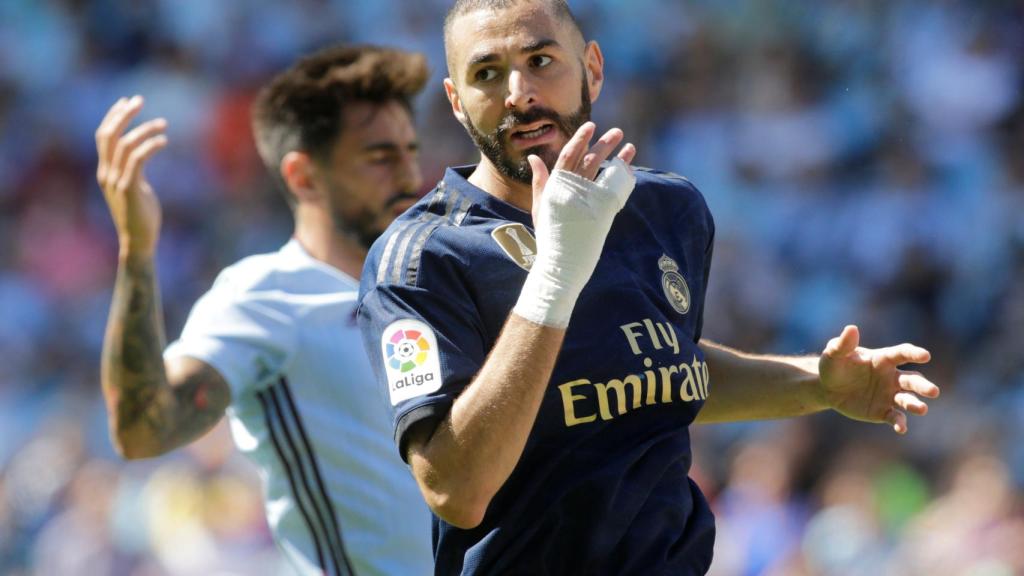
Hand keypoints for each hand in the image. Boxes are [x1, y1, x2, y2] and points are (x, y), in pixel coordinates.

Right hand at [95, 96, 168, 258]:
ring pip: (124, 144)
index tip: (127, 102)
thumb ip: (134, 170)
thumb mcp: (134, 187)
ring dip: (144, 129)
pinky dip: (150, 146)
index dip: (113, 117)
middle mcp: (106, 173)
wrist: (138, 241)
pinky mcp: (129, 188)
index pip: (103, 136)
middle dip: (123, 114)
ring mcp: (116, 180)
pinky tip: (163, 141)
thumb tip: (143, 154)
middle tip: (139, 100)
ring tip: (163, 123)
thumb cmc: (140, 215)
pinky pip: (138, 160)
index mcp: (105, 171)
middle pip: (108, 134)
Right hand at [512, 122, 637, 327]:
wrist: (560, 262)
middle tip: (617, 132)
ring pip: (603, 171)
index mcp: (554, 186)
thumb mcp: (539, 206)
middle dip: (604, 143)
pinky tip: (630, 169)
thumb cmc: (548, 235)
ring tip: (629, 145)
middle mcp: (570, 190)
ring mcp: (587, 200)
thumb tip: (534, 157)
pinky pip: (614, 188)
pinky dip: (622, 177)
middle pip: (589, 159)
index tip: (591, 126)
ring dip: (617, 156)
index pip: (567, 154)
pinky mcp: (601, 211)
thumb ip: (540, 181)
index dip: (580, 138)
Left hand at [819, 325, 939, 433]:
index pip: (902, 354)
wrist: (827, 388)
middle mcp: (891, 377)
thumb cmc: (833, 366)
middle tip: (933, 391)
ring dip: (915, 404)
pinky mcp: (883, 411)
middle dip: (923, 386)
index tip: (925, 356)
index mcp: (883, 359)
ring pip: (907, 399)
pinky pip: (894, 416)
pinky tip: (901, 428)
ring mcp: (889, 395)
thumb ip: (843, 344)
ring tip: (922, 409)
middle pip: (911, 380)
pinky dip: (899, 422)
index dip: (914, 354)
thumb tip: (851, 329)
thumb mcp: (834, 354)